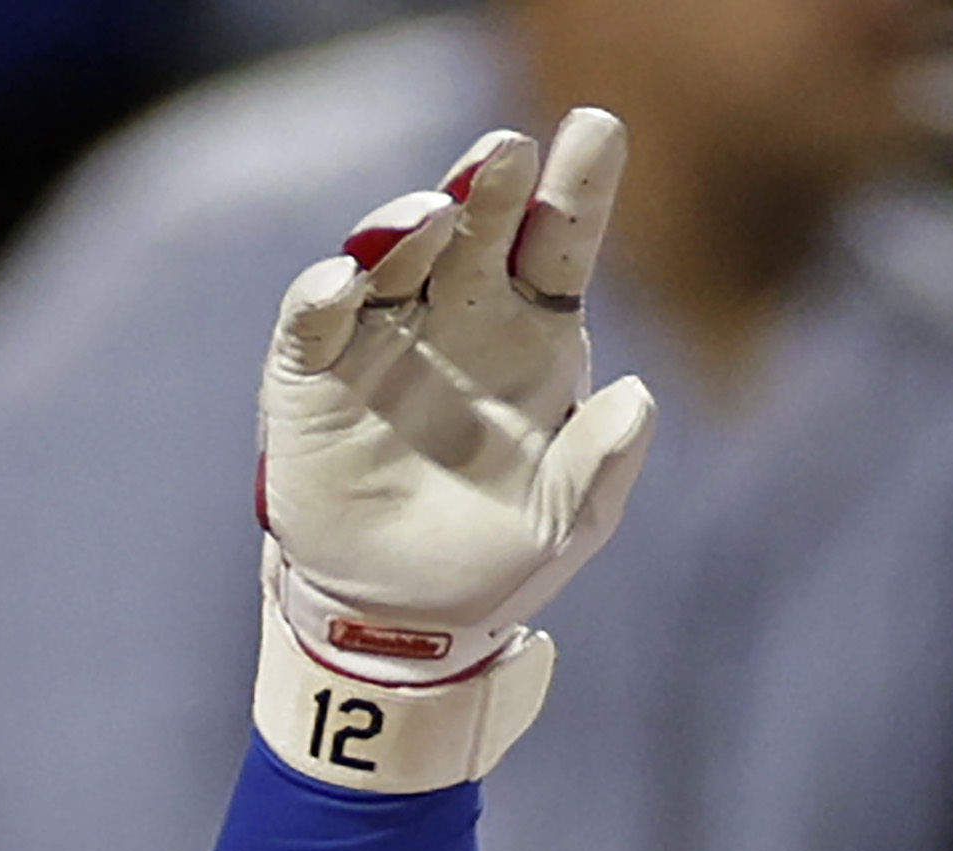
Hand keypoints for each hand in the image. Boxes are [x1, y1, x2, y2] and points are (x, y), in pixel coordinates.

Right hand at [251, 110, 656, 788]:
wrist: (404, 619)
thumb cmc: (499, 559)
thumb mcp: (567, 524)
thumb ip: (602, 464)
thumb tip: (639, 397)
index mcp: (535, 342)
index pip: (558, 247)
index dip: (577, 189)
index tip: (598, 129)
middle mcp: (459, 320)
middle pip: (474, 230)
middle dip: (488, 184)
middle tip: (506, 150)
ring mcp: (383, 336)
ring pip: (392, 256)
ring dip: (407, 225)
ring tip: (431, 213)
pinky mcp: (313, 372)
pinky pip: (315, 319)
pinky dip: (327, 293)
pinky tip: (348, 278)